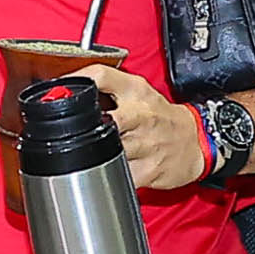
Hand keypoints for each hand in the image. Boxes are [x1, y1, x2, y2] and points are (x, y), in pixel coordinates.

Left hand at [71, 64, 206, 190]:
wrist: (196, 140)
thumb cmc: (162, 117)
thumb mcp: (138, 91)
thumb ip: (107, 87)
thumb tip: (68, 93)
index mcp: (136, 92)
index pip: (101, 76)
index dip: (76, 81)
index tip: (58, 93)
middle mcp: (141, 115)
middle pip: (104, 120)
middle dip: (87, 129)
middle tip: (72, 134)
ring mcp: (146, 144)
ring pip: (109, 152)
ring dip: (93, 156)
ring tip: (85, 156)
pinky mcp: (149, 169)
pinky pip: (120, 176)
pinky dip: (108, 177)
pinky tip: (104, 172)